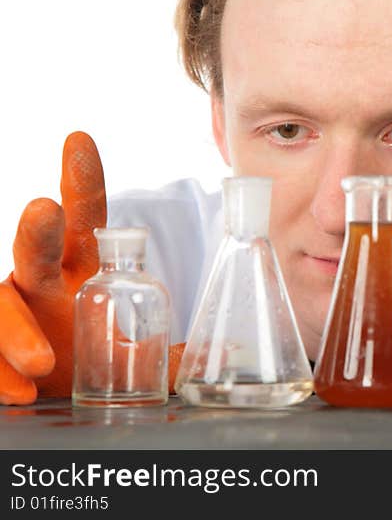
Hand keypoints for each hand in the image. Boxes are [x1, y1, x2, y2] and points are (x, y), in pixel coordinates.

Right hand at [0, 132, 183, 404]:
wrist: (61, 392)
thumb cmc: (96, 352)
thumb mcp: (141, 349)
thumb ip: (173, 348)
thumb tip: (229, 348)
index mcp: (84, 266)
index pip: (85, 215)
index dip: (82, 178)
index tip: (80, 139)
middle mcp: (46, 281)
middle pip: (35, 245)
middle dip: (37, 226)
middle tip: (44, 209)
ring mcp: (19, 312)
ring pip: (4, 304)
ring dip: (18, 331)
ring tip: (43, 361)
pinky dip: (2, 375)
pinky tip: (23, 390)